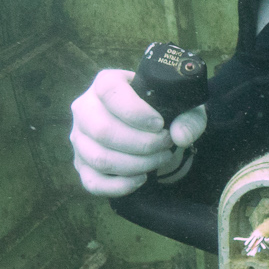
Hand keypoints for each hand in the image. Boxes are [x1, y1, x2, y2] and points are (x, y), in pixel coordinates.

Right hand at [69, 68, 207, 196]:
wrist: (155, 129)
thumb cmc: (164, 112)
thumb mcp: (183, 108)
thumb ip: (189, 119)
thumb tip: (179, 136)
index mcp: (106, 82)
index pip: (109, 92)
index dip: (135, 111)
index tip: (159, 124)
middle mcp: (85, 108)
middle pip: (103, 130)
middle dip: (142, 144)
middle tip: (166, 144)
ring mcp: (79, 138)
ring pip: (100, 158)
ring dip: (137, 165)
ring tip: (160, 158)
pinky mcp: (81, 164)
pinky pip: (92, 182)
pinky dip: (120, 186)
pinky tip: (141, 179)